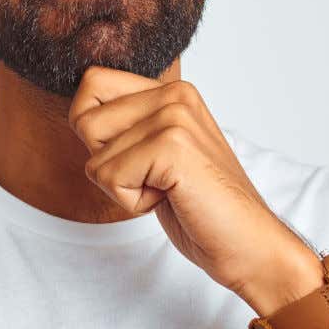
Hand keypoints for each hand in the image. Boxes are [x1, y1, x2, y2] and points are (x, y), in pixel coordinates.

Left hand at [68, 66, 318, 313]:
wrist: (249, 244)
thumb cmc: (201, 206)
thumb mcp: (158, 154)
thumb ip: (127, 127)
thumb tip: (80, 114)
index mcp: (172, 91)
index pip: (92, 84)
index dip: (96, 132)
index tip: (139, 159)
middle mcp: (175, 95)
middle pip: (83, 119)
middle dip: (108, 163)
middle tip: (155, 179)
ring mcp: (174, 117)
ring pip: (95, 156)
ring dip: (123, 187)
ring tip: (166, 190)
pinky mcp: (172, 146)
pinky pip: (109, 177)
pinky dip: (132, 202)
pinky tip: (170, 200)